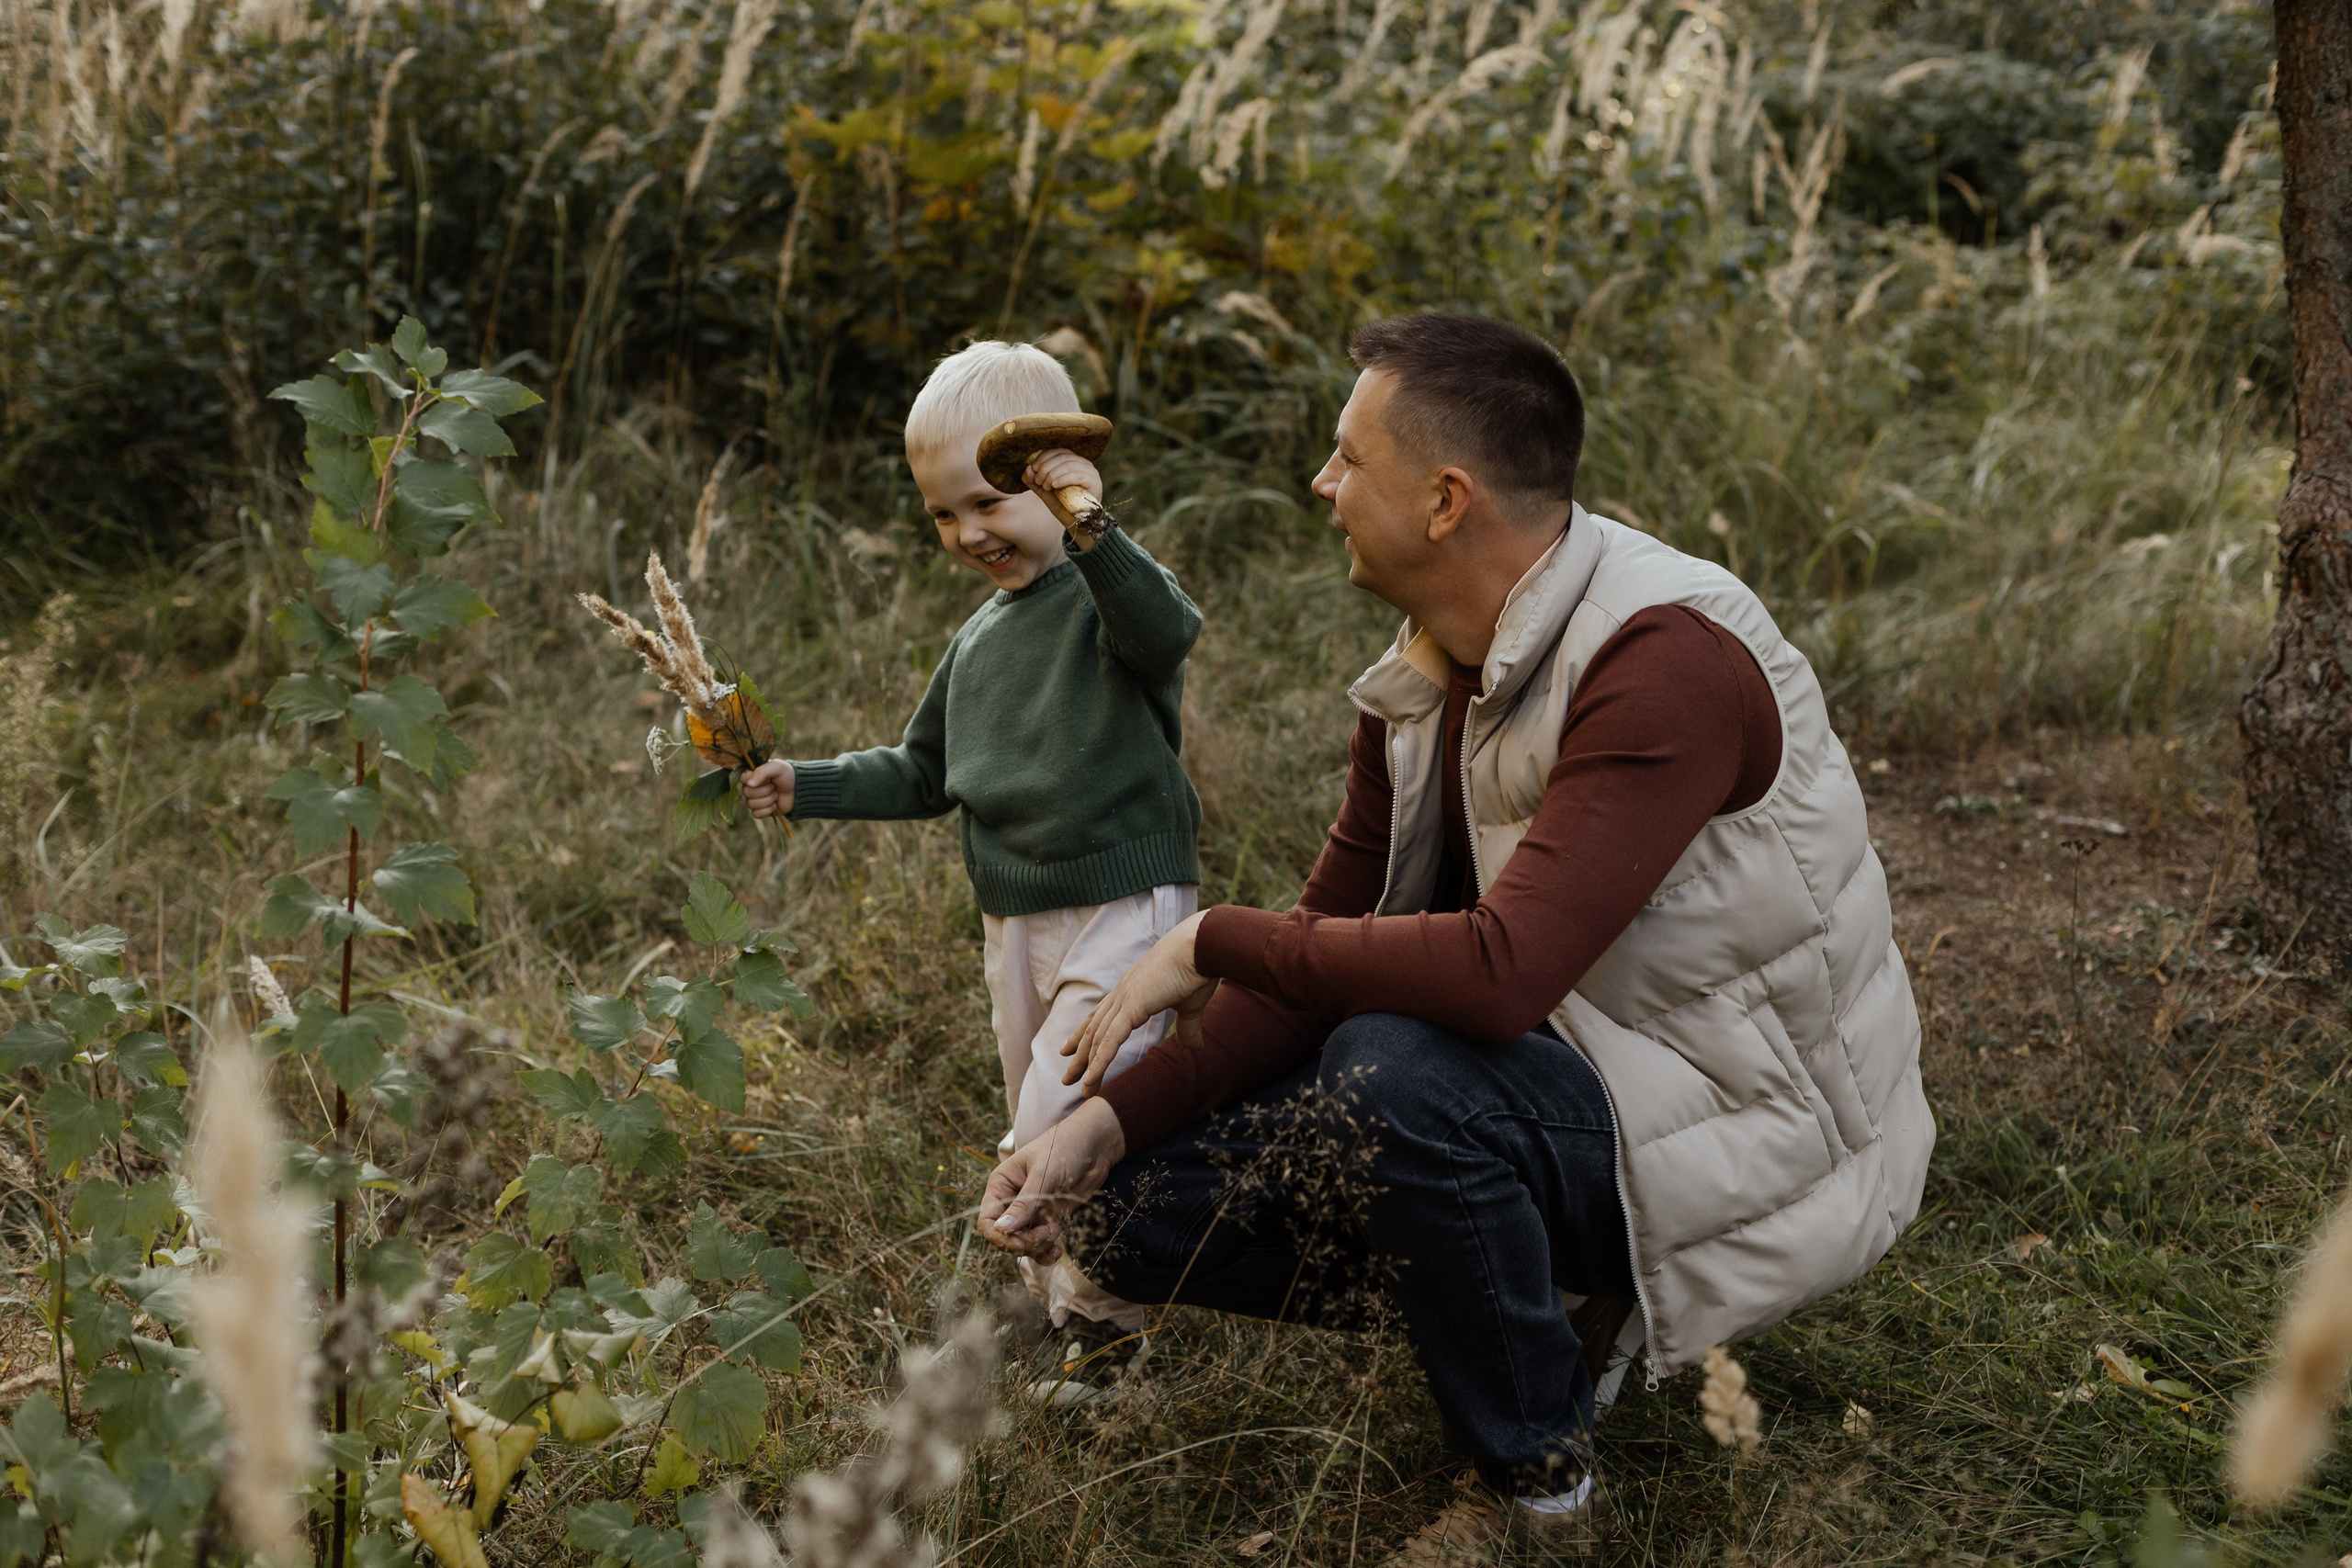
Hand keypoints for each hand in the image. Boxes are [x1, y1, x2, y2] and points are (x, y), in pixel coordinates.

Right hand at [741, 760, 793, 818]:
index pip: (742, 778)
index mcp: (753, 774)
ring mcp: (755, 799)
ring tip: (776, 795)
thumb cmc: (788, 775)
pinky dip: (767, 810)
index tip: (767, 779)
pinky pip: (755, 814)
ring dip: (767, 800)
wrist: (799, 790)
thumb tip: (749, 784)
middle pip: (746, 792)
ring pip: (750, 804)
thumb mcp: (777, 767)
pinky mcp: (760, 810)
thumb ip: (762, 771)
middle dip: (764, 791)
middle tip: (774, 787)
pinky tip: (775, 805)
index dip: (753, 780)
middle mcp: (751, 787)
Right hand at [979, 1097, 1126, 1259]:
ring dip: (1036, 1247)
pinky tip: (1057, 1250)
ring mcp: (1031, 1211)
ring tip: (1055, 1233)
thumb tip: (1002, 1229)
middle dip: (1023, 1242)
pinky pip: (1040, 1243)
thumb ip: (1025, 1203)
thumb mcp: (1043, 1174)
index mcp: (1001, 1185)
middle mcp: (1012, 1201)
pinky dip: (1045, 1251)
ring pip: (1022, 1243)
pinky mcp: (1049, 1218)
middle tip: (1047, 1234)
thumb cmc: (1064, 1148)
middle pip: (1005, 1236)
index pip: (987, 1220)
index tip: (1021, 1239)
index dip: (1000, 1236)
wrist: (1096, 1145)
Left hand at [1022, 447, 1103, 534]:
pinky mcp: (1094, 482)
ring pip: (1069, 464)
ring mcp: (1090, 471)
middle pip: (1062, 456)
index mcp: (1072, 460)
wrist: (1074, 522)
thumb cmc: (1060, 504)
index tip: (1033, 469)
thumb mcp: (1043, 489)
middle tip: (1038, 481)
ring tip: (1045, 486)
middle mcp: (1083, 463)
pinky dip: (1063, 479)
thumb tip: (1028, 468)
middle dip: (1046, 468)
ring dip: (1052, 474)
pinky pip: (1078, 475)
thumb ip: (1033, 479)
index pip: (1058, 451)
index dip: (1043, 457)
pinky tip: (1054, 486)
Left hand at [1059, 911, 1217, 1095]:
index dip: (1084, 1034)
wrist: (1203, 946)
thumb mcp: (1191, 1005)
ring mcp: (1125, 999)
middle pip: (1093, 1029)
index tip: (1068, 1049)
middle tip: (1067, 1077)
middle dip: (1079, 1055)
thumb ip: (1188, 1027)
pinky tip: (1092, 1078)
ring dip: (1086, 1064)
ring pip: (1098, 1038)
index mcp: (1133, 989)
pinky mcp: (1132, 1005)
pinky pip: (1110, 1039)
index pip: (1101, 1016)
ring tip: (1077, 1086)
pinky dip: (1099, 1061)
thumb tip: (1196, 1048)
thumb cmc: (1199, 968)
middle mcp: (1123, 993)